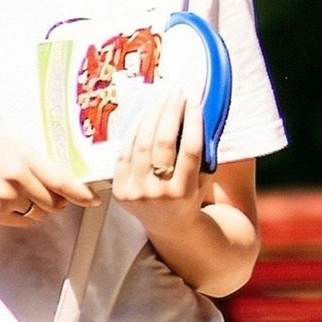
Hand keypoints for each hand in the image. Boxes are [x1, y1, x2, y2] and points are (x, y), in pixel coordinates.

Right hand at [0, 136, 97, 227]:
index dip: (81, 193)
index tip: (95, 200)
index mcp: (24, 158)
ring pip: (41, 214)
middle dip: (57, 201)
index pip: (60, 181)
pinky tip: (8, 200)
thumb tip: (69, 182)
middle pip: (55, 203)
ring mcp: (6, 198)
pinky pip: (24, 221)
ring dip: (39, 208)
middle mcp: (17, 179)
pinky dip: (23, 215)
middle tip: (46, 192)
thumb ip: (40, 163)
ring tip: (19, 192)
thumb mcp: (14, 148)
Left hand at [113, 83, 205, 230]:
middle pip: (164, 143)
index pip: (190, 150)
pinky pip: (125, 152)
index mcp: (185, 192)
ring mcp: (136, 192)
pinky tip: (144, 115)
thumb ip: (199, 153)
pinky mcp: (119, 189)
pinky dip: (134, 131)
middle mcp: (159, 193)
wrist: (169, 227)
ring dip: (152, 116)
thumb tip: (194, 113)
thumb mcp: (202, 180)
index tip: (194, 102)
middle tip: (176, 93)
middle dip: (171, 113)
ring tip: (161, 99)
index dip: (193, 123)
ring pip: (142, 144)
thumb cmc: (190, 196)